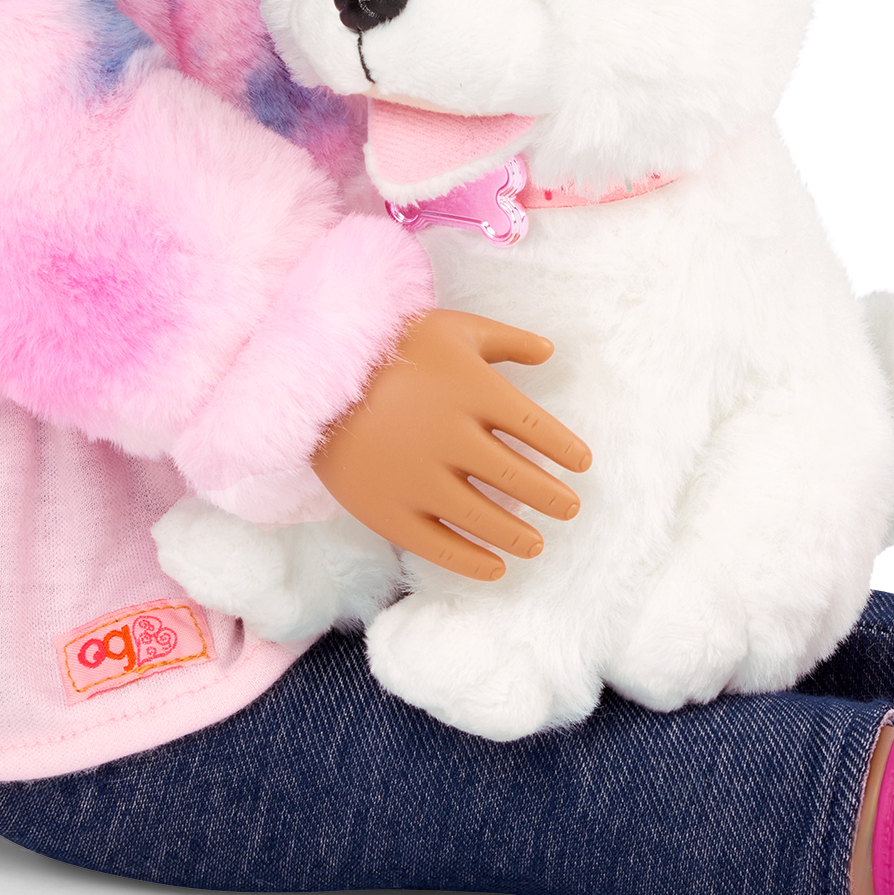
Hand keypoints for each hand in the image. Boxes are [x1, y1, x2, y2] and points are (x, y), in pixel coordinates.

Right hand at [310, 307, 592, 581]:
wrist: (311, 375)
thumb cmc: (387, 345)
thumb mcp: (449, 327)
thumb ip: (504, 340)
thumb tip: (550, 351)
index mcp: (473, 390)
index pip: (536, 427)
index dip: (565, 449)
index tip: (582, 465)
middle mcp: (452, 436)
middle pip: (518, 476)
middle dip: (552, 497)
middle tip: (570, 509)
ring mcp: (418, 476)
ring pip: (484, 516)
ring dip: (518, 533)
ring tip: (536, 543)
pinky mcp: (387, 508)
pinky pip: (438, 544)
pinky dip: (472, 560)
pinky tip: (495, 567)